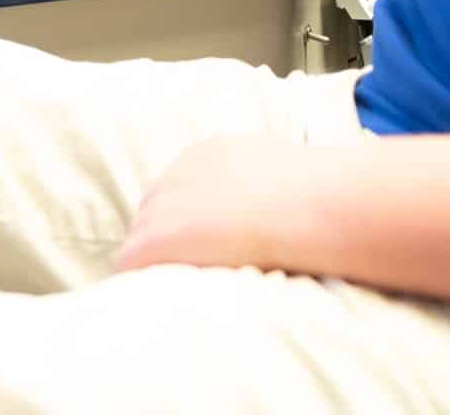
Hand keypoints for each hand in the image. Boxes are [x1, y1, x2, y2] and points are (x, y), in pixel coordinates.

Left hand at [116, 137, 332, 274]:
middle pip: (150, 213)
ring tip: (182, 288)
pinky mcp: (156, 237)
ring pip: (139, 239)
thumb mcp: (285, 176)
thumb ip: (261, 188)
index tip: (207, 247)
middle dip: (167, 241)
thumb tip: (274, 213)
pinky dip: (143, 280)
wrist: (315, 204)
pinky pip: (128, 264)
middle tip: (192, 272)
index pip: (176, 191)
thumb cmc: (320, 198)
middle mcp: (177, 172)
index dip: (188, 223)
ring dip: (158, 262)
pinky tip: (166, 295)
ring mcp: (163, 203)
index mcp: (207, 154)